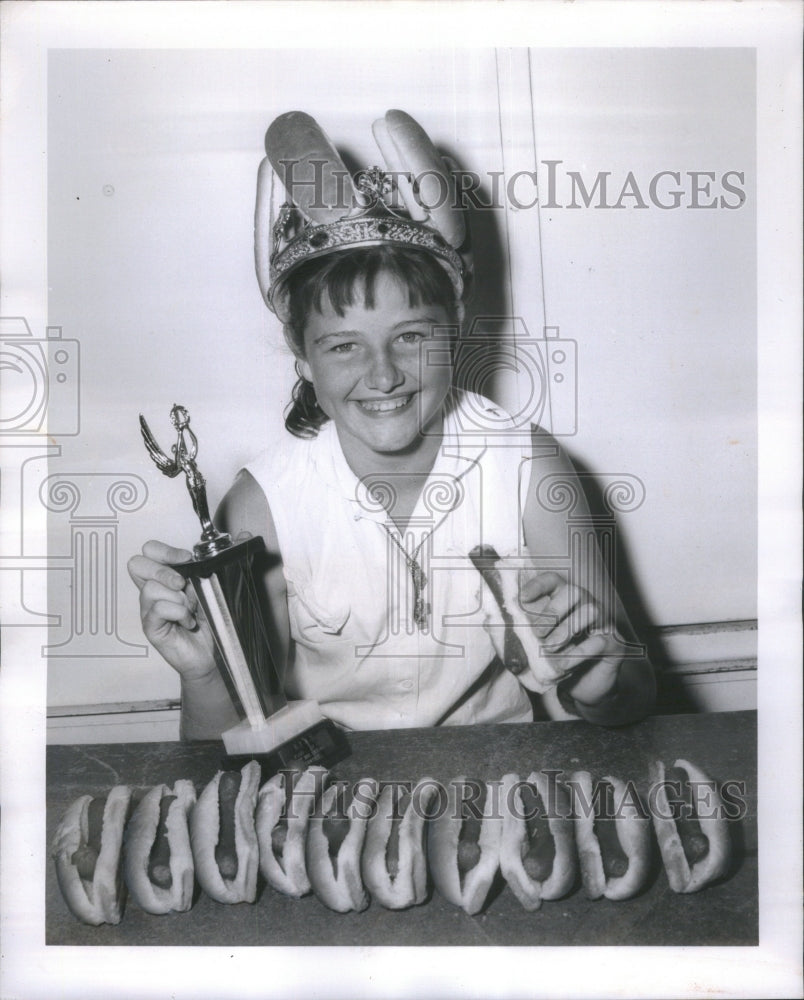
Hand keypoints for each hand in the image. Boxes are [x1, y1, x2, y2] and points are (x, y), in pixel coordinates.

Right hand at [127, 540, 216, 681]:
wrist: (214, 653)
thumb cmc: (213, 620)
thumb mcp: (221, 586)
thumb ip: (230, 560)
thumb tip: (245, 535)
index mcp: (167, 576)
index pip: (149, 550)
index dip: (165, 550)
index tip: (188, 559)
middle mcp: (153, 590)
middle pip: (137, 564)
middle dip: (163, 570)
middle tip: (183, 584)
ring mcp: (149, 608)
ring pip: (150, 589)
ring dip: (178, 597)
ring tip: (191, 609)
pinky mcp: (151, 626)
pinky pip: (158, 609)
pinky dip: (178, 613)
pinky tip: (189, 621)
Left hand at [518, 570, 620, 703]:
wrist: (584, 690)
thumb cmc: (557, 661)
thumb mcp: (532, 647)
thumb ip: (515, 633)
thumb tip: (489, 621)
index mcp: (564, 601)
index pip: (554, 580)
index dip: (538, 585)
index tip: (522, 599)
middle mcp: (585, 605)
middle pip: (573, 591)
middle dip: (552, 611)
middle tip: (537, 634)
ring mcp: (603, 622)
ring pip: (589, 611)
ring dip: (566, 630)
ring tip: (550, 648)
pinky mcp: (615, 643)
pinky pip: (599, 640)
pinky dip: (579, 652)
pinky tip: (565, 664)